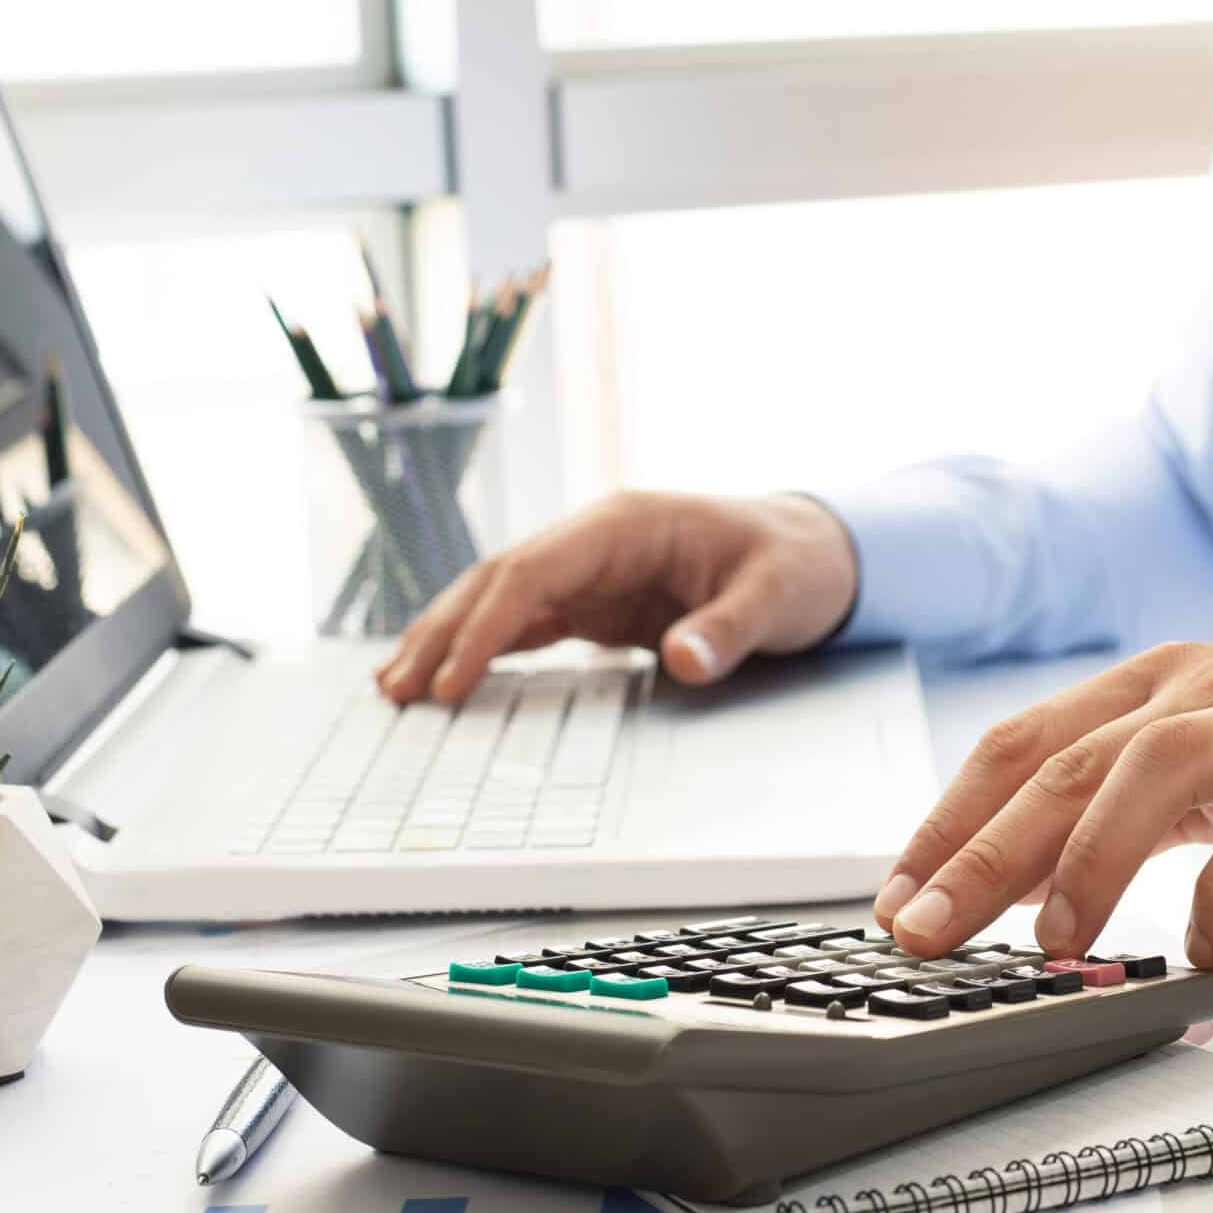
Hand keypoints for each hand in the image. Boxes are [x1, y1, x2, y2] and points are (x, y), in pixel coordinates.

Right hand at [375, 492, 858, 704]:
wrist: (817, 552)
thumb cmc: (796, 564)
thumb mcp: (776, 596)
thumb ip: (729, 629)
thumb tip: (685, 662)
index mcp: (626, 524)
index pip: (533, 570)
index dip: (485, 625)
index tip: (452, 679)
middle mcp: (596, 540)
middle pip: (498, 581)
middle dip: (442, 632)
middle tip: (395, 688)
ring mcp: (592, 569)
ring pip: (501, 599)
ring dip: (449, 639)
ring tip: (395, 687)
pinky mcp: (599, 601)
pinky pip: (528, 622)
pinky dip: (484, 648)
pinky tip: (447, 679)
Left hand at [872, 642, 1212, 967]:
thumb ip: (1141, 799)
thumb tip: (1033, 875)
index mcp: (1169, 679)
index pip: (1027, 742)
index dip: (950, 819)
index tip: (897, 899)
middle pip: (1069, 758)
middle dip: (982, 849)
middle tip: (924, 931)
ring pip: (1153, 770)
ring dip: (1088, 858)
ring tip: (1052, 945)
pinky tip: (1200, 950)